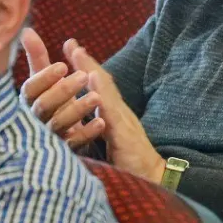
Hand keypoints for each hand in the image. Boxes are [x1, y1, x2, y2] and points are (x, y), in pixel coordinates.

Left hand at [19, 28, 162, 181]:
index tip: (69, 47)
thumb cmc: (128, 163)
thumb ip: (95, 126)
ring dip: (91, 71)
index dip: (84, 66)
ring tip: (77, 53)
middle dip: (85, 61)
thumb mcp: (108, 140)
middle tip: (70, 42)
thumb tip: (77, 119)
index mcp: (112, 114)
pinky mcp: (123, 136)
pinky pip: (111, 114)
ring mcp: (122, 122)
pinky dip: (102, 98)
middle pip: (101, 81)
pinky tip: (93, 85)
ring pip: (105, 92)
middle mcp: (118, 113)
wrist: (152, 180)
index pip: (97, 85)